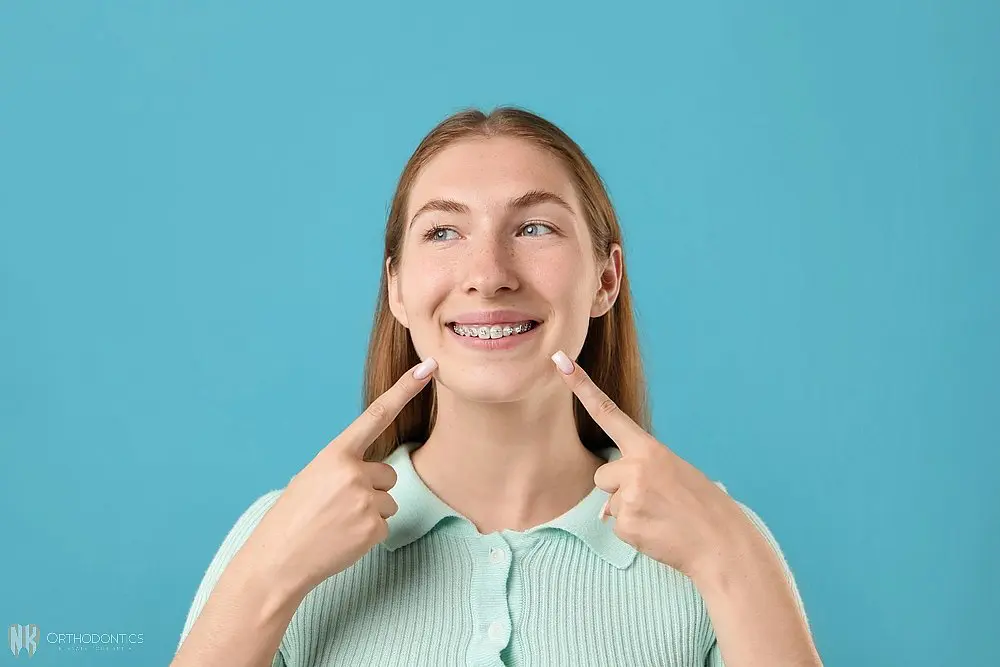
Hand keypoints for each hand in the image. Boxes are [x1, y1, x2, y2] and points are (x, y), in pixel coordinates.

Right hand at [246, 357, 438, 592]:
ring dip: (370, 513)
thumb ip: (343, 467)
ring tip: (337, 524)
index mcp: (335, 454)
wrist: (277, 561)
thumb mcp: (311, 478)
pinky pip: (384, 525)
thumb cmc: (292, 518)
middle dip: (371, 489)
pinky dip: (367, 534)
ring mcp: (365, 501)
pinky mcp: (374, 528)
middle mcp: (354, 472)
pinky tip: (343, 539)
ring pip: (388, 501)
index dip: (404, 390)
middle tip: (338, 507)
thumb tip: (369, 472)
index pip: (377, 415)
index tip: (428, 368)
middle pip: (387, 474)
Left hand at [551, 350, 746, 579]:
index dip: (581, 388)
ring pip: (609, 504)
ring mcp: (629, 497)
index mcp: (650, 449)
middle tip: (655, 501)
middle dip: (619, 490)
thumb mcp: (676, 474)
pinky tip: (658, 532)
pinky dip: (634, 533)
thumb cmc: (703, 507)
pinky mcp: (626, 525)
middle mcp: (635, 468)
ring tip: (661, 517)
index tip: (561, 363)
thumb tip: (607, 507)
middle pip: (603, 476)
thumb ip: (640, 475)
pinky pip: (617, 527)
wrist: (722, 544)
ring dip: (629, 512)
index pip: (608, 412)